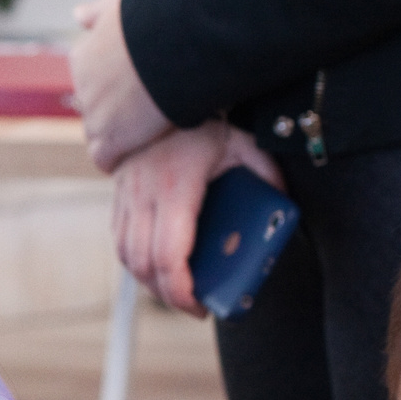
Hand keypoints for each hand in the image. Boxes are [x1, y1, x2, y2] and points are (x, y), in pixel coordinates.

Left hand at [71, 0, 174, 169]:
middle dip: (112, 112)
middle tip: (143, 114)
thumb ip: (99, 12)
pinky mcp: (110, 138)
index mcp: (84, 55)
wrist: (174, 41)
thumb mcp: (120, 5)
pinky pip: (104, 157)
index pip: (88, 81)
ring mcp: (94, 114)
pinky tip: (128, 159)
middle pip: (94, 107)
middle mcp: (83, 86)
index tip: (130, 90)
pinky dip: (114, 160)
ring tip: (142, 137)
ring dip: (116, 136)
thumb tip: (78, 15)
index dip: (111, 88)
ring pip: (98, 132)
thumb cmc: (156, 17)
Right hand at [112, 122, 285, 315]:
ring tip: (174, 291)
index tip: (199, 306)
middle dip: (166, 295)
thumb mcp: (242, 144)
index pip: (169, 255)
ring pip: (125, 256)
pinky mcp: (117, 196)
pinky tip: (155, 267)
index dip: (181, 290)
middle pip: (143, 264)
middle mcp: (142, 195)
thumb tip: (282, 207)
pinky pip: (119, 240)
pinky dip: (135, 261)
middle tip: (193, 306)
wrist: (156, 93)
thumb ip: (265, 175)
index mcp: (175, 187)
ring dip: (147, 281)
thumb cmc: (202, 123)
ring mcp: (125, 196)